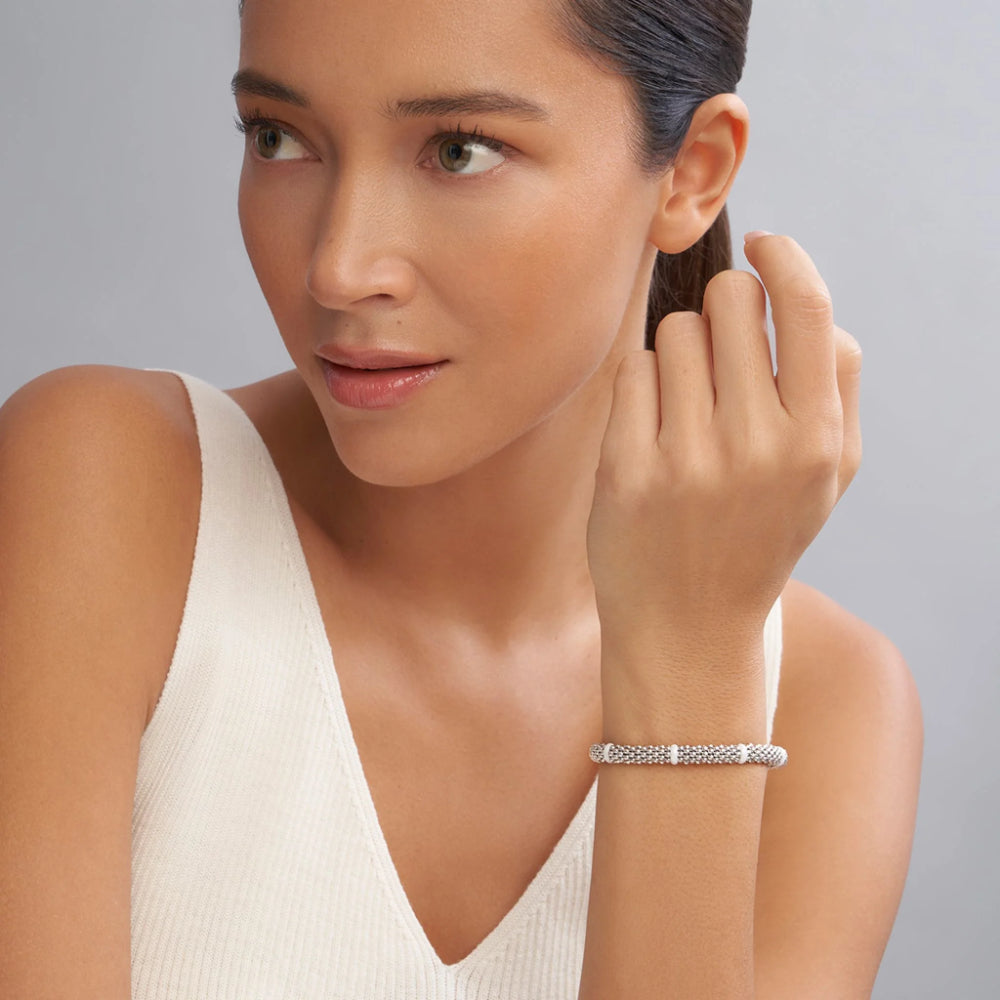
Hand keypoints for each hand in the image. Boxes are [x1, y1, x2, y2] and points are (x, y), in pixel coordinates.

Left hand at [587, 234, 861, 646]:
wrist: (691, 625)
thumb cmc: (761, 531)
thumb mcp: (828, 472)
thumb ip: (838, 380)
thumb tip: (799, 290)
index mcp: (818, 439)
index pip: (806, 306)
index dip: (783, 257)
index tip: (763, 245)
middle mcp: (758, 446)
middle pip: (729, 302)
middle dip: (721, 314)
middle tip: (718, 360)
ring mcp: (688, 459)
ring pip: (673, 332)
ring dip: (677, 355)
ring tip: (685, 412)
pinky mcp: (627, 472)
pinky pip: (630, 371)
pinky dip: (640, 387)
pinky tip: (651, 430)